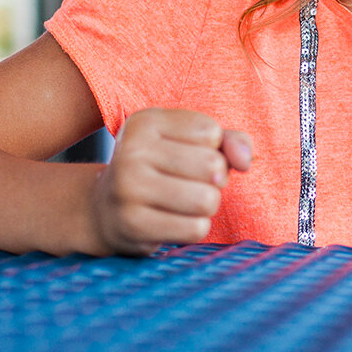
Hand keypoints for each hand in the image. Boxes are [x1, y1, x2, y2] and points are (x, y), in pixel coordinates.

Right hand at [88, 108, 252, 254]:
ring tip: (182, 203)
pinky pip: (196, 229)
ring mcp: (128, 188)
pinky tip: (173, 222)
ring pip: (208, 200)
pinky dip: (194, 228)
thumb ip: (229, 140)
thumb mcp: (191, 143)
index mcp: (146, 122)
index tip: (187, 156)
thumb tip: (246, 160)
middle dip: (214, 181)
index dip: (213, 149)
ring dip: (206, 207)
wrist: (105, 210)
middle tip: (189, 184)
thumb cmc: (161, 171)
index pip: (211, 132)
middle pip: (213, 167)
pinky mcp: (133, 224)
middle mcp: (132, 150)